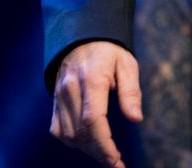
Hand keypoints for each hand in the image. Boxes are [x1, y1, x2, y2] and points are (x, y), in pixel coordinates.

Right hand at [50, 40, 142, 166]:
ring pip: (68, 135)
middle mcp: (71, 88)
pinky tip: (88, 143)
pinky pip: (59, 130)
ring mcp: (59, 95)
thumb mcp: (126, 63)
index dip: (104, 145)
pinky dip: (72, 141)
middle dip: (99, 152)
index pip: (93, 120)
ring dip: (87, 149)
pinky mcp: (54, 101)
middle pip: (80, 132)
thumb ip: (130, 91)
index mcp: (91, 78)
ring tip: (106, 153)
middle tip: (116, 162)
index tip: (117, 159)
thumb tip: (136, 118)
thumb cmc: (109, 50)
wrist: (83, 35)